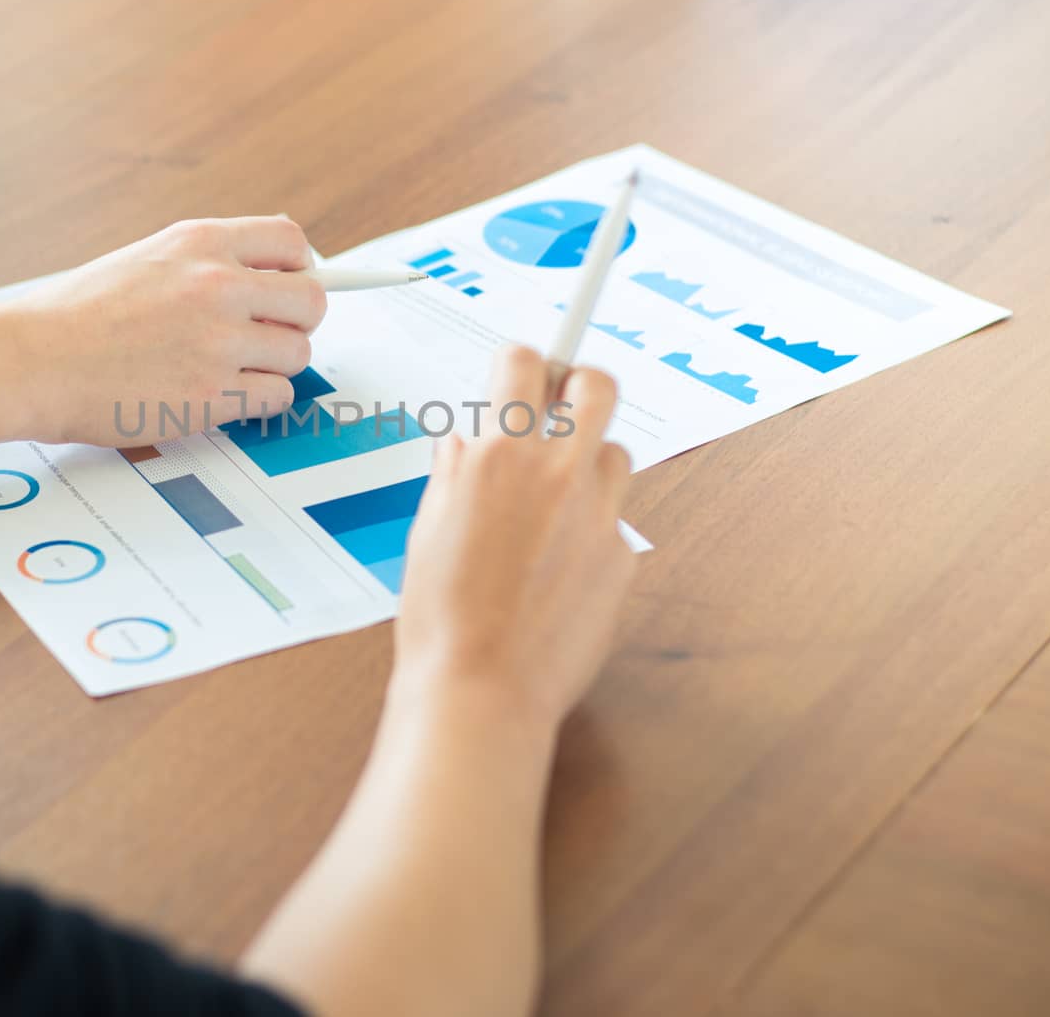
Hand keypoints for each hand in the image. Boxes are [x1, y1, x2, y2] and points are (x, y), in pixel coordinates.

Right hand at [0, 216, 326, 455]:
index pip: (291, 242)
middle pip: (312, 300)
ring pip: (298, 354)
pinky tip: (220, 397)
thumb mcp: (146, 259)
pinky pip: (276, 398)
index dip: (298, 269)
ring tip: (229, 370)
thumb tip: (268, 274)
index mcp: (200, 243)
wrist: (31, 361)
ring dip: (273, 366)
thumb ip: (206, 262)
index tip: (286, 290)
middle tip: (268, 336)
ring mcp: (218, 342)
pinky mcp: (213, 395)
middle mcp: (217, 285)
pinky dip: (257, 402)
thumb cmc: (77, 315)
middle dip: (297, 322)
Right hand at [395, 344, 635, 729]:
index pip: (523, 362)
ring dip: (587, 463)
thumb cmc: (442, 618)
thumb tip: (463, 445)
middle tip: (558, 407)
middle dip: (578, 385)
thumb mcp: (428, 529)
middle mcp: (556, 473)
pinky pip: (614, 520)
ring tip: (552, 503)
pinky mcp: (621, 557)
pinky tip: (557, 566)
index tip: (519, 376)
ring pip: (613, 453)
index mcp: (498, 455)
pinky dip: (590, 529)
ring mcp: (598, 514)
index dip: (519, 366)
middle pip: (596, 384)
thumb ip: (454, 475)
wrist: (481, 688)